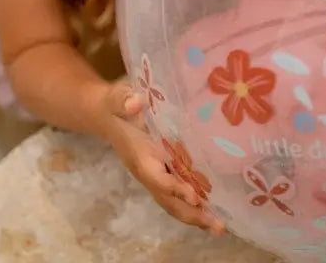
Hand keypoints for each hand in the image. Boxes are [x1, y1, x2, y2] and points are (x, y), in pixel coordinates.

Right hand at [95, 81, 223, 234]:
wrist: (106, 114)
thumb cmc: (114, 106)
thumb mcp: (118, 98)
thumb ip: (124, 100)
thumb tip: (136, 103)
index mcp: (139, 156)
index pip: (157, 177)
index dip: (175, 188)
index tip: (196, 197)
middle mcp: (147, 171)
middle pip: (168, 200)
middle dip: (191, 213)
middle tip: (218, 226)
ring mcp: (154, 174)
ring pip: (173, 200)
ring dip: (195, 215)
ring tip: (219, 226)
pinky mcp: (161, 170)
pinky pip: (176, 191)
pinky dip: (193, 203)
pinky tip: (212, 208)